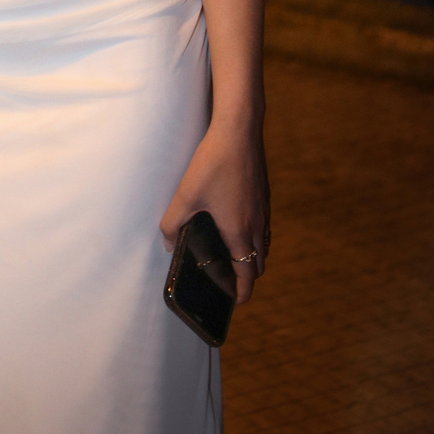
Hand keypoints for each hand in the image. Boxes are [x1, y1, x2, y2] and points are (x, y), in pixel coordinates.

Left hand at [160, 121, 268, 304]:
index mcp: (239, 232)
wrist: (239, 131)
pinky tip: (237, 223)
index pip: (247, 275)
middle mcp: (257, 225)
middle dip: (246, 277)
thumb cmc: (213, 164)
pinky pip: (264, 227)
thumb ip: (173, 223)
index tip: (235, 302)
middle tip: (229, 280)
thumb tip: (168, 244)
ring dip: (252, 256)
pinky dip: (255, 237)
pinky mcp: (264, 195)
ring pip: (263, 245)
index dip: (242, 293)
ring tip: (232, 255)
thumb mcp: (186, 195)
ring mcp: (264, 209)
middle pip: (258, 264)